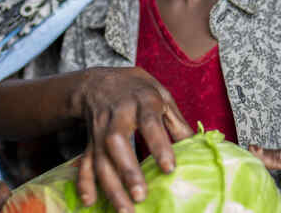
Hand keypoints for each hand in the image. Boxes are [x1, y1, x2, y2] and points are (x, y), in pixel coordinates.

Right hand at [75, 67, 193, 212]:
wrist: (99, 81)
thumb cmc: (138, 89)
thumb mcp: (161, 95)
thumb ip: (176, 121)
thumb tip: (196, 146)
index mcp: (141, 101)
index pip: (149, 123)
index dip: (159, 145)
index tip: (169, 169)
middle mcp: (118, 115)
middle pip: (118, 143)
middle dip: (128, 170)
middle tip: (140, 196)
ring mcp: (100, 129)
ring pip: (101, 158)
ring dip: (110, 186)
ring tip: (125, 210)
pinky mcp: (90, 140)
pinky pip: (85, 161)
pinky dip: (84, 181)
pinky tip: (89, 201)